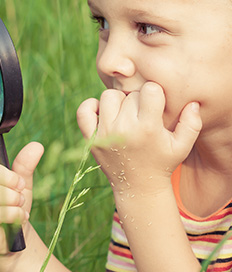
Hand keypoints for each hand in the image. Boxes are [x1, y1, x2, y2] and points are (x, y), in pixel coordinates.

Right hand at [0, 135, 43, 254]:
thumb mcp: (21, 182)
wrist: (11, 234)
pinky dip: (12, 214)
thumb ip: (25, 164)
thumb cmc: (12, 203)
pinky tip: (19, 217)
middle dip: (8, 179)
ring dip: (11, 198)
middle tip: (21, 187)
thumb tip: (37, 145)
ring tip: (20, 204)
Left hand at [76, 82, 201, 193]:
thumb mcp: (182, 146)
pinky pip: (84, 111)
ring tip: (125, 114)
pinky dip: (91, 106)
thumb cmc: (162, 162)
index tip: (155, 105)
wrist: (138, 186)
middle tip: (142, 115)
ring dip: (117, 102)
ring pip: (107, 96)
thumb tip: (192, 103)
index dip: (154, 94)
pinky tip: (104, 113)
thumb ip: (192, 123)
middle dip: (137, 101)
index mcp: (148, 128)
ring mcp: (104, 134)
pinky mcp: (90, 139)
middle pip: (129, 94)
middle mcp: (124, 129)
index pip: (149, 90)